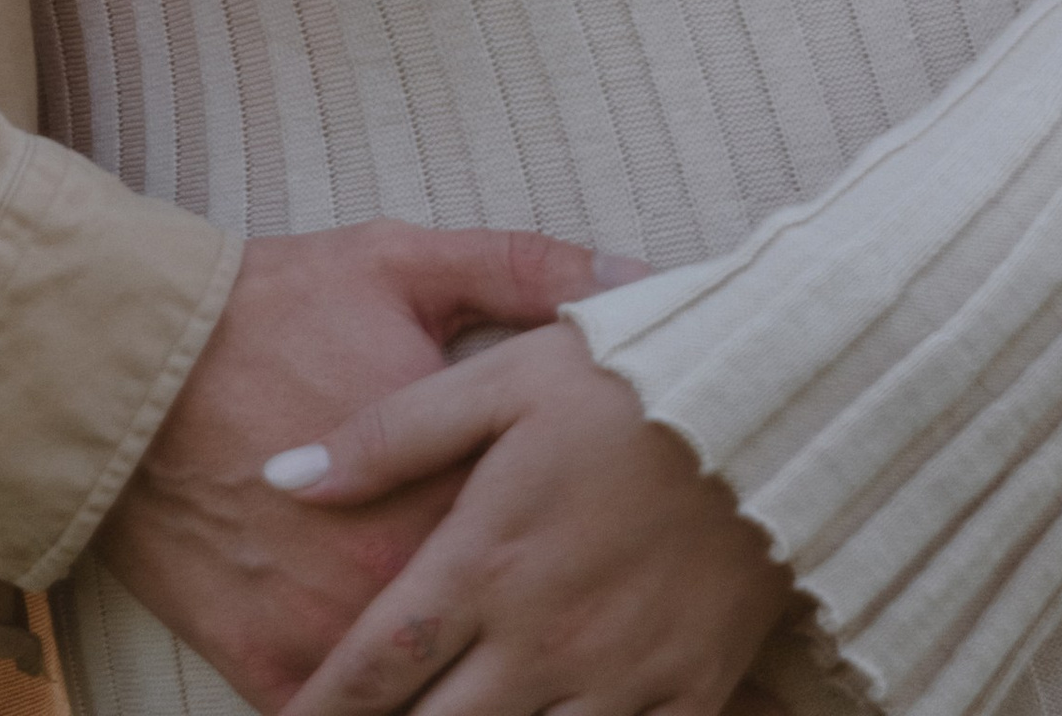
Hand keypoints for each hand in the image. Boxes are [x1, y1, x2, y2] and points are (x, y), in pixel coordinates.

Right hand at [99, 224, 640, 711]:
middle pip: (509, 652)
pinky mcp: (272, 674)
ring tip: (507, 691)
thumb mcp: (403, 266)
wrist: (127, 364)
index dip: (596, 549)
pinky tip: (413, 705)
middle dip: (544, 652)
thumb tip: (643, 278)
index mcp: (463, 487)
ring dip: (469, 698)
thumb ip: (529, 272)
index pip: (567, 548)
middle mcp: (409, 580)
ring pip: (434, 705)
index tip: (627, 550)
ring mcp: (338, 639)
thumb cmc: (269, 307)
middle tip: (570, 643)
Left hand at [265, 321, 789, 715]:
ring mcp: (619, 676)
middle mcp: (543, 638)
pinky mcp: (690, 692)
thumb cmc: (628, 378)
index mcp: (486, 561)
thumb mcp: (501, 378)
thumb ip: (389, 434)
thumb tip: (284, 476)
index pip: (377, 664)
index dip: (321, 706)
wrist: (777, 400)